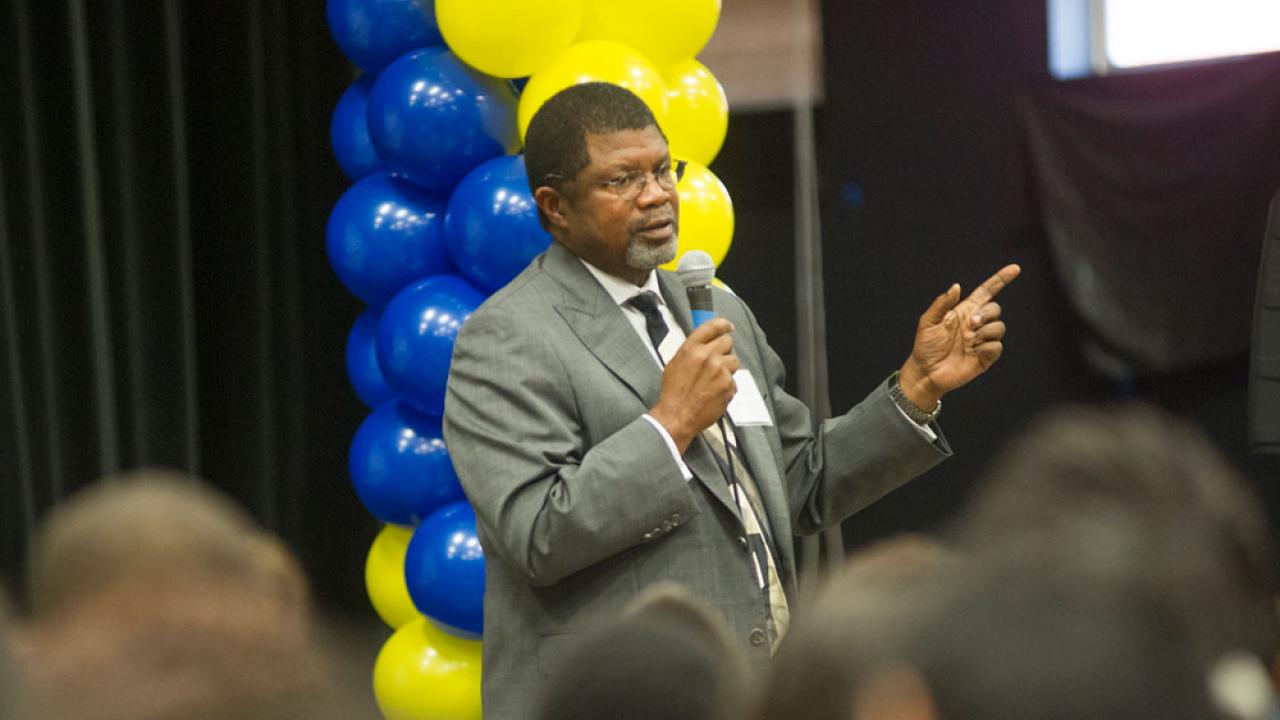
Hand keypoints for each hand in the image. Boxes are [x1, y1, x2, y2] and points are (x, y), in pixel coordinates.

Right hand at [649, 318, 739, 452]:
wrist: (677, 416)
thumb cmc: (673, 393)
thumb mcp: (675, 364)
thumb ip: (691, 350)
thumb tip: (704, 343)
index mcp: (691, 348)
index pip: (712, 326)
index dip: (723, 325)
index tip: (728, 326)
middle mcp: (707, 356)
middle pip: (728, 342)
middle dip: (725, 350)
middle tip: (717, 361)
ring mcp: (720, 370)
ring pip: (734, 361)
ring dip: (727, 369)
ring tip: (714, 380)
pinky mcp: (728, 385)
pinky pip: (734, 380)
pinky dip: (727, 386)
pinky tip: (714, 393)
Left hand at [898, 264, 1020, 409]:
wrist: (925, 371)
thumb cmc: (925, 346)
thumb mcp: (928, 322)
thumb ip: (942, 304)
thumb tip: (956, 287)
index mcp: (964, 311)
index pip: (987, 292)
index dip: (1000, 280)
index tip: (1015, 269)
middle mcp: (976, 324)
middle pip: (995, 309)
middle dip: (986, 313)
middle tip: (970, 324)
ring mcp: (982, 340)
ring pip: (999, 327)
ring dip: (985, 331)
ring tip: (968, 341)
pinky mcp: (985, 357)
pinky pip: (996, 347)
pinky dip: (986, 346)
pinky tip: (972, 351)